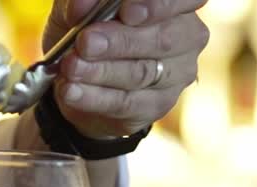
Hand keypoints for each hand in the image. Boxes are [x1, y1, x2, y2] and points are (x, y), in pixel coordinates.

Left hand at [43, 0, 208, 138]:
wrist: (80, 79)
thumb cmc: (90, 30)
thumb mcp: (79, 9)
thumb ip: (82, 1)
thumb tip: (80, 5)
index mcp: (176, 3)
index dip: (158, 5)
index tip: (127, 12)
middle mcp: (186, 36)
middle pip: (161, 39)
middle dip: (119, 41)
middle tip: (86, 43)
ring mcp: (176, 74)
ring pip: (141, 73)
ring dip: (101, 71)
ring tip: (70, 67)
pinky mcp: (156, 106)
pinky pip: (126, 103)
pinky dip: (94, 97)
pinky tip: (71, 91)